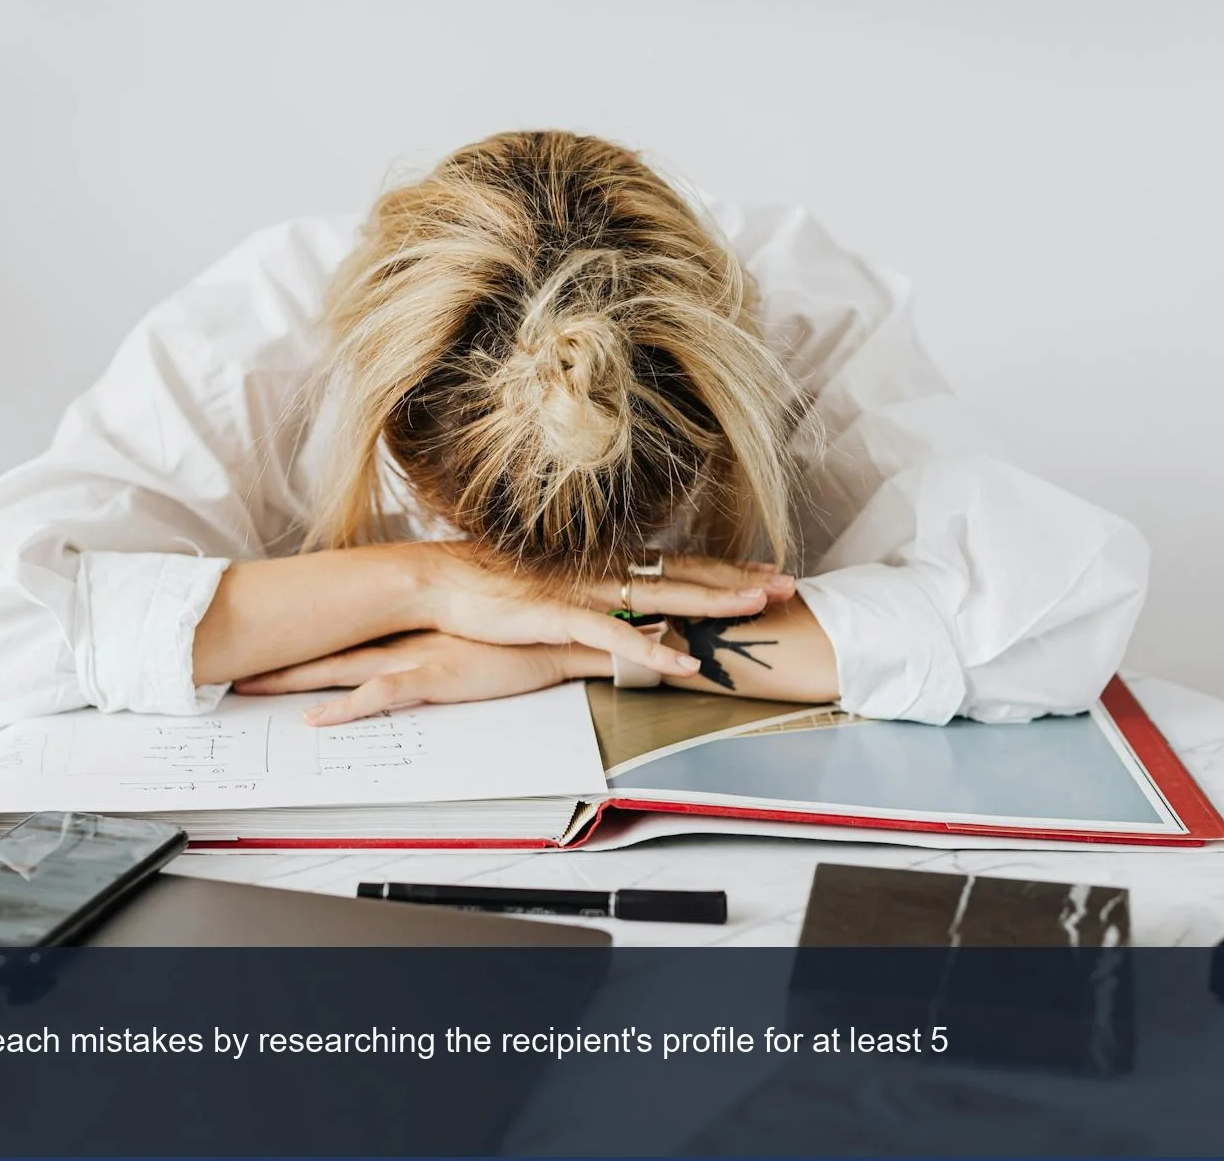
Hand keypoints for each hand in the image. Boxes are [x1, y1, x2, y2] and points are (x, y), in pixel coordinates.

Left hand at [233, 632, 599, 725]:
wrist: (555, 633)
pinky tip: (317, 721)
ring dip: (294, 681)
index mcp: (406, 631)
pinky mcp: (433, 676)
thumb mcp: (465, 641)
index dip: (300, 644)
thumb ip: (434, 645)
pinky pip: (380, 695)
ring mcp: (413, 656)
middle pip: (325, 651)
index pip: (342, 636)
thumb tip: (412, 651)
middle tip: (232, 670)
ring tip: (251, 691)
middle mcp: (401, 640)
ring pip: (338, 670)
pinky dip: (345, 711)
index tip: (261, 649)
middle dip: (277, 662)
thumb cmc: (517, 638)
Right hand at [409, 544, 798, 681]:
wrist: (436, 581)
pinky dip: (654, 651)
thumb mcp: (548, 587)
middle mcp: (601, 572)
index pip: (675, 561)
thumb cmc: (486, 587)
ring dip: (712, 603)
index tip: (764, 568)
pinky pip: (618, 637)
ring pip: (662, 596)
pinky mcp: (560, 617)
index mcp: (601, 563)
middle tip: (787, 584)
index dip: (722, 566)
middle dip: (737, 578)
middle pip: (683, 572)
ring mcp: (584, 592)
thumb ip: (585, 593)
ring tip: (757, 608)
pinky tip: (686, 662)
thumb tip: (617, 603)